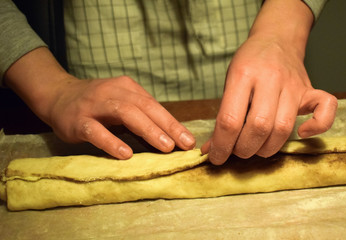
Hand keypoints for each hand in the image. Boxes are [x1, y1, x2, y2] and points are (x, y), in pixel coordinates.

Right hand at [47, 76, 195, 158]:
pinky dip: (112, 142)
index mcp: (127, 88)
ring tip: (165, 147)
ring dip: (148, 130)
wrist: (58, 95)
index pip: (154, 106)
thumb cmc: (96, 103)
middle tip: (185, 144)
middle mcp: (113, 92)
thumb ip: (141, 117)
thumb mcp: (121, 103)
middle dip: (167, 126)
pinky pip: (96, 131)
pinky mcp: (78, 120)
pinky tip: (126, 154)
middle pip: (145, 107)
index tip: (189, 140)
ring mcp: (95, 105)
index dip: (173, 123)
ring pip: (125, 113)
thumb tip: (169, 136)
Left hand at [201, 35, 336, 164]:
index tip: (217, 158)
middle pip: (259, 126)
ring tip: (255, 148)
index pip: (229, 120)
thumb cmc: (248, 63)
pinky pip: (326, 109)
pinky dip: (317, 127)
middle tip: (237, 151)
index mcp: (243, 75)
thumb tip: (212, 149)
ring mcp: (293, 84)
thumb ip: (222, 115)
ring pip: (284, 127)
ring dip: (267, 148)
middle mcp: (270, 78)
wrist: (276, 37)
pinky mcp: (310, 89)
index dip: (221, 145)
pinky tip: (301, 133)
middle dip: (244, 149)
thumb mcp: (228, 82)